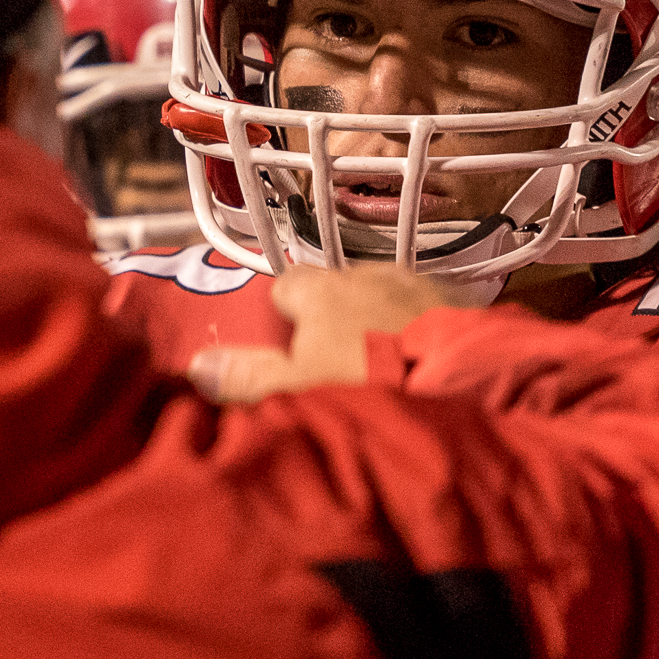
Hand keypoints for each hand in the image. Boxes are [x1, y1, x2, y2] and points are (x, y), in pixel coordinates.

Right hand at [188, 263, 451, 403]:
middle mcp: (365, 271)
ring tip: (388, 364)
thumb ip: (248, 376)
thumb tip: (197, 366)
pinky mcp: (459, 299)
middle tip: (341, 364)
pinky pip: (428, 307)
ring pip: (384, 295)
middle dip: (337, 316)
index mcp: (319, 287)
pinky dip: (422, 325)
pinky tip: (427, 359)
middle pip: (337, 289)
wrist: (461, 382)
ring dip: (381, 319)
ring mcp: (415, 282)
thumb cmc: (366, 382)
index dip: (285, 315)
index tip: (293, 348)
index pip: (286, 285)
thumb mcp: (297, 388)